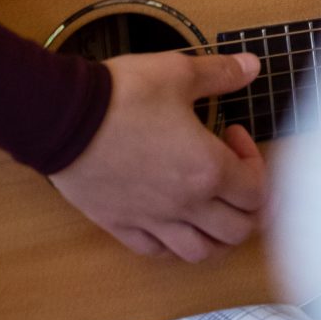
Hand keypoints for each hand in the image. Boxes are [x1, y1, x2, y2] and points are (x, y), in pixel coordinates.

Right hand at [47, 50, 268, 262]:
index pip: (257, 192)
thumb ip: (220, 73)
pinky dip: (172, 244)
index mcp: (207, 170)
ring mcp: (152, 220)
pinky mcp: (120, 225)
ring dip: (216, 235)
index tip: (232, 134)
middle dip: (247, 206)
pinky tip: (170, 222)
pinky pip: (155, 251)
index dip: (256, 162)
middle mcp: (185, 205)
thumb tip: (252, 66)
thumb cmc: (121, 96)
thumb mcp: (178, 72)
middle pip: (237, 230)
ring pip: (199, 252)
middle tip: (235, 177)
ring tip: (211, 208)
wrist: (64, 117)